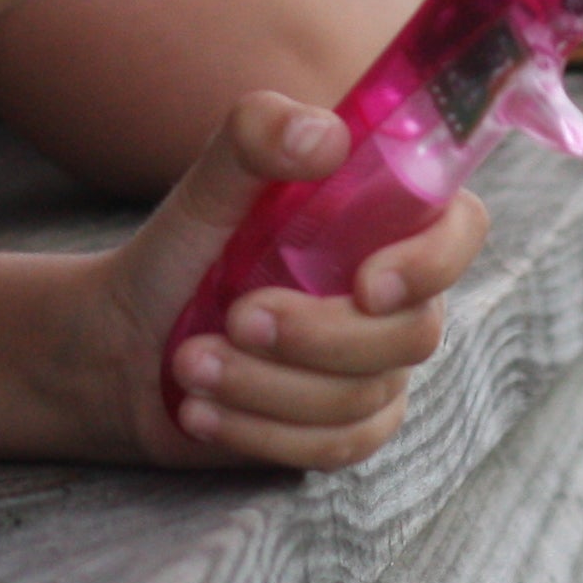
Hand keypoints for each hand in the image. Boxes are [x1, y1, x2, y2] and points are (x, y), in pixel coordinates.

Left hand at [84, 95, 488, 470]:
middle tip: (235, 318)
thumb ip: (254, 137)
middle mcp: (392, 295)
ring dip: (267, 386)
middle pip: (413, 333)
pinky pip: (336, 448)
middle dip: (317, 336)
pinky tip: (202, 411)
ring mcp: (373, 367)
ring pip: (362, 398)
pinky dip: (262, 432)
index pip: (461, 228)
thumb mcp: (204, 189)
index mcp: (380, 221)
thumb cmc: (177, 256)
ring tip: (190, 364)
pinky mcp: (342, 428)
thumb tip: (325, 135)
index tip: (365, 283)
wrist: (121, 347)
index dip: (433, 260)